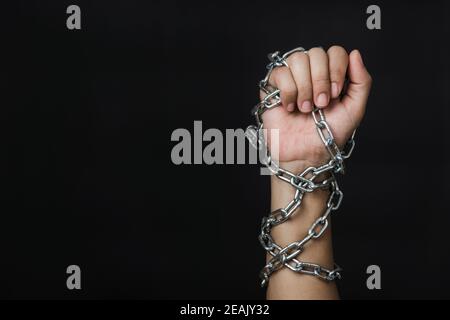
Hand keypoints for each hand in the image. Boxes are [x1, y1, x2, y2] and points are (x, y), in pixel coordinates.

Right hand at [261, 46, 371, 171]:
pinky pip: (280, 72)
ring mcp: (291, 78)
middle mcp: (311, 73)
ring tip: (304, 108)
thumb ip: (362, 81)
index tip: (334, 94)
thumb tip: (355, 53)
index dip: (336, 69)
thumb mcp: (354, 110)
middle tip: (319, 104)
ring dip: (304, 87)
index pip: (335, 52)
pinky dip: (288, 92)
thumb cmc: (327, 136)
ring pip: (297, 59)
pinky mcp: (272, 86)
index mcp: (331, 75)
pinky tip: (289, 107)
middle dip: (320, 80)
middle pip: (316, 53)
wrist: (303, 155)